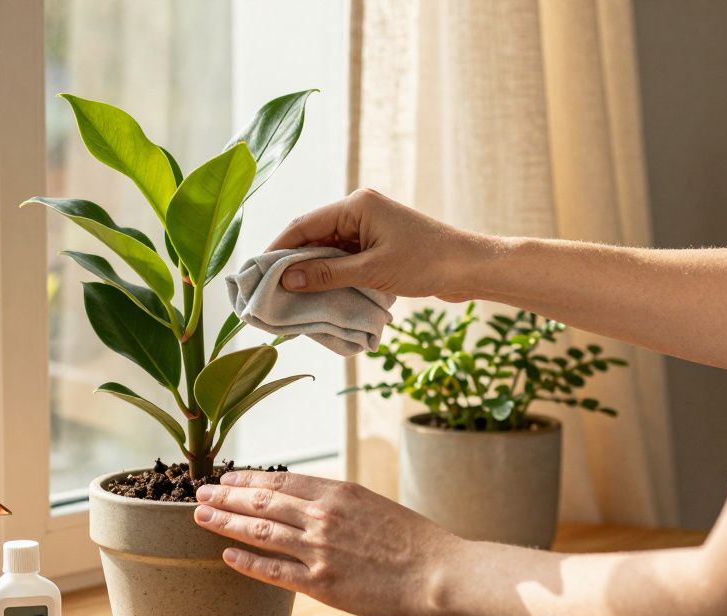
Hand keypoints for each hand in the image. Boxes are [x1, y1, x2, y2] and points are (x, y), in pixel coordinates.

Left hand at [194, 470, 459, 615]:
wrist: (441, 574)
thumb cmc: (416, 543)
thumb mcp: (374, 506)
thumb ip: (340, 504)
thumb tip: (311, 504)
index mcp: (338, 491)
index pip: (281, 479)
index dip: (247, 478)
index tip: (227, 478)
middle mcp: (322, 515)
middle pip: (262, 500)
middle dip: (226, 496)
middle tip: (199, 493)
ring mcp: (319, 549)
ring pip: (260, 530)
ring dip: (226, 522)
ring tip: (201, 516)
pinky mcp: (321, 583)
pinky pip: (273, 570)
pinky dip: (246, 561)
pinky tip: (226, 555)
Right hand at [267, 188, 490, 299]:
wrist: (471, 267)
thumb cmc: (426, 263)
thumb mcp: (371, 272)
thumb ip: (325, 274)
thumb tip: (285, 280)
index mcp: (356, 205)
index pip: (303, 225)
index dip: (277, 250)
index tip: (256, 273)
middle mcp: (359, 211)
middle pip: (312, 236)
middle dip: (290, 263)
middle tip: (267, 290)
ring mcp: (368, 227)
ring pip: (326, 249)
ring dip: (310, 272)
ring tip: (288, 297)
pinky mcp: (377, 244)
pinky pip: (343, 258)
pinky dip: (329, 275)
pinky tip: (317, 295)